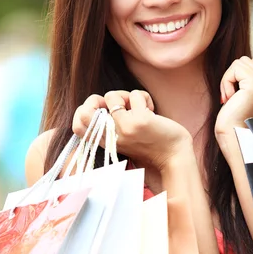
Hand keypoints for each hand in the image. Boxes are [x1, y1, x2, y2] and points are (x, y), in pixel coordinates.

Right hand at [72, 90, 191, 171]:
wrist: (175, 158)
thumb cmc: (152, 146)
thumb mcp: (125, 140)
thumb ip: (111, 127)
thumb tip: (104, 101)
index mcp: (107, 143)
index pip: (77, 126)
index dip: (84, 111)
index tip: (102, 110)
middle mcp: (112, 137)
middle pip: (86, 111)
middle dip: (97, 99)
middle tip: (117, 103)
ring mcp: (125, 129)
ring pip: (112, 96)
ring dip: (127, 96)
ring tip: (141, 108)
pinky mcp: (140, 121)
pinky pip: (134, 95)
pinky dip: (144, 97)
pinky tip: (152, 110)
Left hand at [215, 54, 252, 138]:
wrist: (232, 132)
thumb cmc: (235, 113)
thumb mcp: (249, 91)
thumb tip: (247, 61)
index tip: (247, 77)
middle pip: (249, 59)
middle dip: (235, 73)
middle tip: (233, 92)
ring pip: (240, 62)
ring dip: (229, 78)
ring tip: (231, 96)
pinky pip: (235, 69)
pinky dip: (226, 81)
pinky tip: (229, 97)